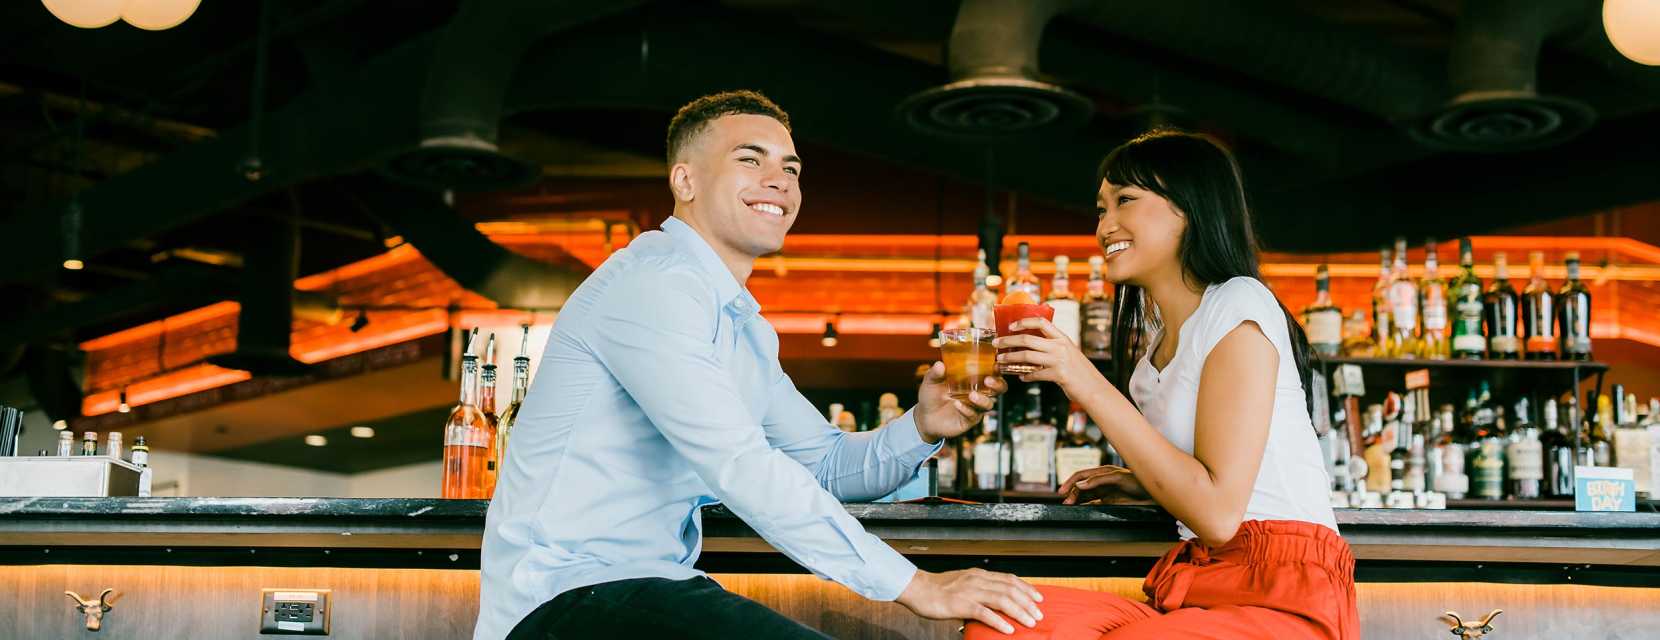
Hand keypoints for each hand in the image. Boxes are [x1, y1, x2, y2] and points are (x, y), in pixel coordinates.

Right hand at [895, 568, 1043, 634]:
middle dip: (1028, 602)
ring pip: (1002, 599)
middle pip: (1010, 589)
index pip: (1009, 579)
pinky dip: (999, 621)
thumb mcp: (963, 583)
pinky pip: (984, 613)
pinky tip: (1008, 629)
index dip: (1026, 588)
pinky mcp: (961, 604)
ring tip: (1030, 622)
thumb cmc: (939, 589)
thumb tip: (995, 603)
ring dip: (1019, 612)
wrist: (918, 589)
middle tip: (1039, 614)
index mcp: (979, 574)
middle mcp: (977, 580)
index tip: (1038, 597)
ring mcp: (969, 591)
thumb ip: (979, 589)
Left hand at [915, 361, 1007, 442]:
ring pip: (989, 404)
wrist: (924, 417)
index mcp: (973, 380)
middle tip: (988, 380)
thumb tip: (939, 364)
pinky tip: (957, 405)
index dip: (997, 369)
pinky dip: (967, 409)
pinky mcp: (970, 420)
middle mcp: (978, 393)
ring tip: (971, 395)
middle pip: (999, 389)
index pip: (991, 373)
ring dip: (982, 399)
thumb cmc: (932, 395)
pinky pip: (973, 415)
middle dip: (997, 384)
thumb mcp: (930, 382)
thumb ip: (934, 373)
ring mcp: (975, 407)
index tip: (995, 365)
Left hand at [993, 318, 1106, 394]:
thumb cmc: (1081, 372)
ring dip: (1010, 358)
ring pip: (1027, 356)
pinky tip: (1021, 377)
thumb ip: (1054, 347)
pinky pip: (1035, 374)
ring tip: (1000, 361)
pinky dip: (1026, 376)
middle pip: (1028, 339)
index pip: (1041, 322)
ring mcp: (1059, 360)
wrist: (1094, 388)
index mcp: (1062, 338)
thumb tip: (1034, 345)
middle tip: (996, 343)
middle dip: (1008, 340)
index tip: (1010, 326)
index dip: (1024, 321)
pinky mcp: (1057, 375)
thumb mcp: (1070, 353)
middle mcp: (1060, 347)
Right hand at [1059, 465, 1150, 504]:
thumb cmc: (1139, 482)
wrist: (1153, 494)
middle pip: (1081, 486)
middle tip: (1066, 503)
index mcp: (1102, 471)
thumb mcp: (1118, 478)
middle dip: (1071, 493)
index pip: (1081, 475)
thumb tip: (1080, 484)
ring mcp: (1105, 492)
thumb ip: (1098, 480)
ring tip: (1069, 506)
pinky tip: (1080, 509)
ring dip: (1076, 499)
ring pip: (1085, 495)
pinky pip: (1093, 503)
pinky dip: (1085, 506)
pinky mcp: (1109, 502)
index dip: (1070, 482)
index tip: (1062, 491)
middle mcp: (1102, 481)